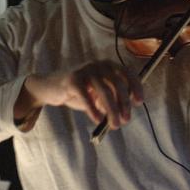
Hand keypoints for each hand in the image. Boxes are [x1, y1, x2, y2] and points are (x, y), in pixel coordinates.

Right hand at [14, 62, 144, 129]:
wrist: (50, 88)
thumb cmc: (78, 92)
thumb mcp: (97, 95)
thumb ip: (110, 100)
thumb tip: (123, 113)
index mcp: (107, 65)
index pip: (127, 72)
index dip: (135, 86)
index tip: (138, 102)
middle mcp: (98, 64)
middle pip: (117, 83)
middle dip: (124, 103)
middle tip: (125, 120)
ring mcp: (85, 70)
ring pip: (104, 90)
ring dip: (112, 110)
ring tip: (114, 125)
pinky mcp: (73, 79)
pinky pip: (86, 95)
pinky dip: (93, 109)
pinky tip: (97, 119)